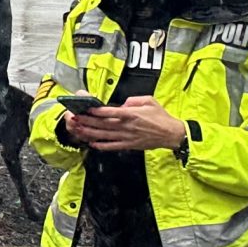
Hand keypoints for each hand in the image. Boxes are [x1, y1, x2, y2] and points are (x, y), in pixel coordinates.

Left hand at [70, 95, 188, 152]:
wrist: (171, 134)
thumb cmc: (161, 117)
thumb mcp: (149, 101)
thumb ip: (134, 100)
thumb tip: (123, 103)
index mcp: (132, 114)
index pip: (111, 112)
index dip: (98, 111)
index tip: (87, 108)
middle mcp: (127, 126)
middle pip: (103, 124)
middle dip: (87, 121)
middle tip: (76, 118)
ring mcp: (127, 137)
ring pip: (105, 135)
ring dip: (90, 133)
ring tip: (79, 129)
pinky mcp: (129, 145)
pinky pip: (112, 146)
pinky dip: (102, 145)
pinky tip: (92, 144)